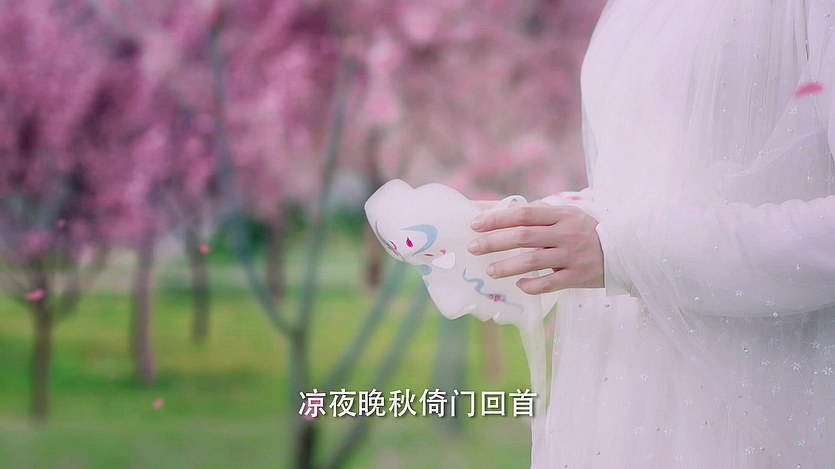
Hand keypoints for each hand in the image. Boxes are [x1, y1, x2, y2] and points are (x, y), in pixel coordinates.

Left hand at [467, 204, 603, 293]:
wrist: (626, 250)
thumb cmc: (586, 231)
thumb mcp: (565, 214)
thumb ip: (535, 214)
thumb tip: (495, 210)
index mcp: (560, 214)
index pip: (523, 214)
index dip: (497, 219)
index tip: (475, 224)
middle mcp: (565, 233)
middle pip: (523, 236)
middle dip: (494, 241)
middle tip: (473, 247)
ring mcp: (572, 256)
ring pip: (533, 261)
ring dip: (507, 266)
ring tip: (490, 271)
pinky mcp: (578, 277)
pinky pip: (550, 283)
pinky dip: (532, 285)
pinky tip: (519, 285)